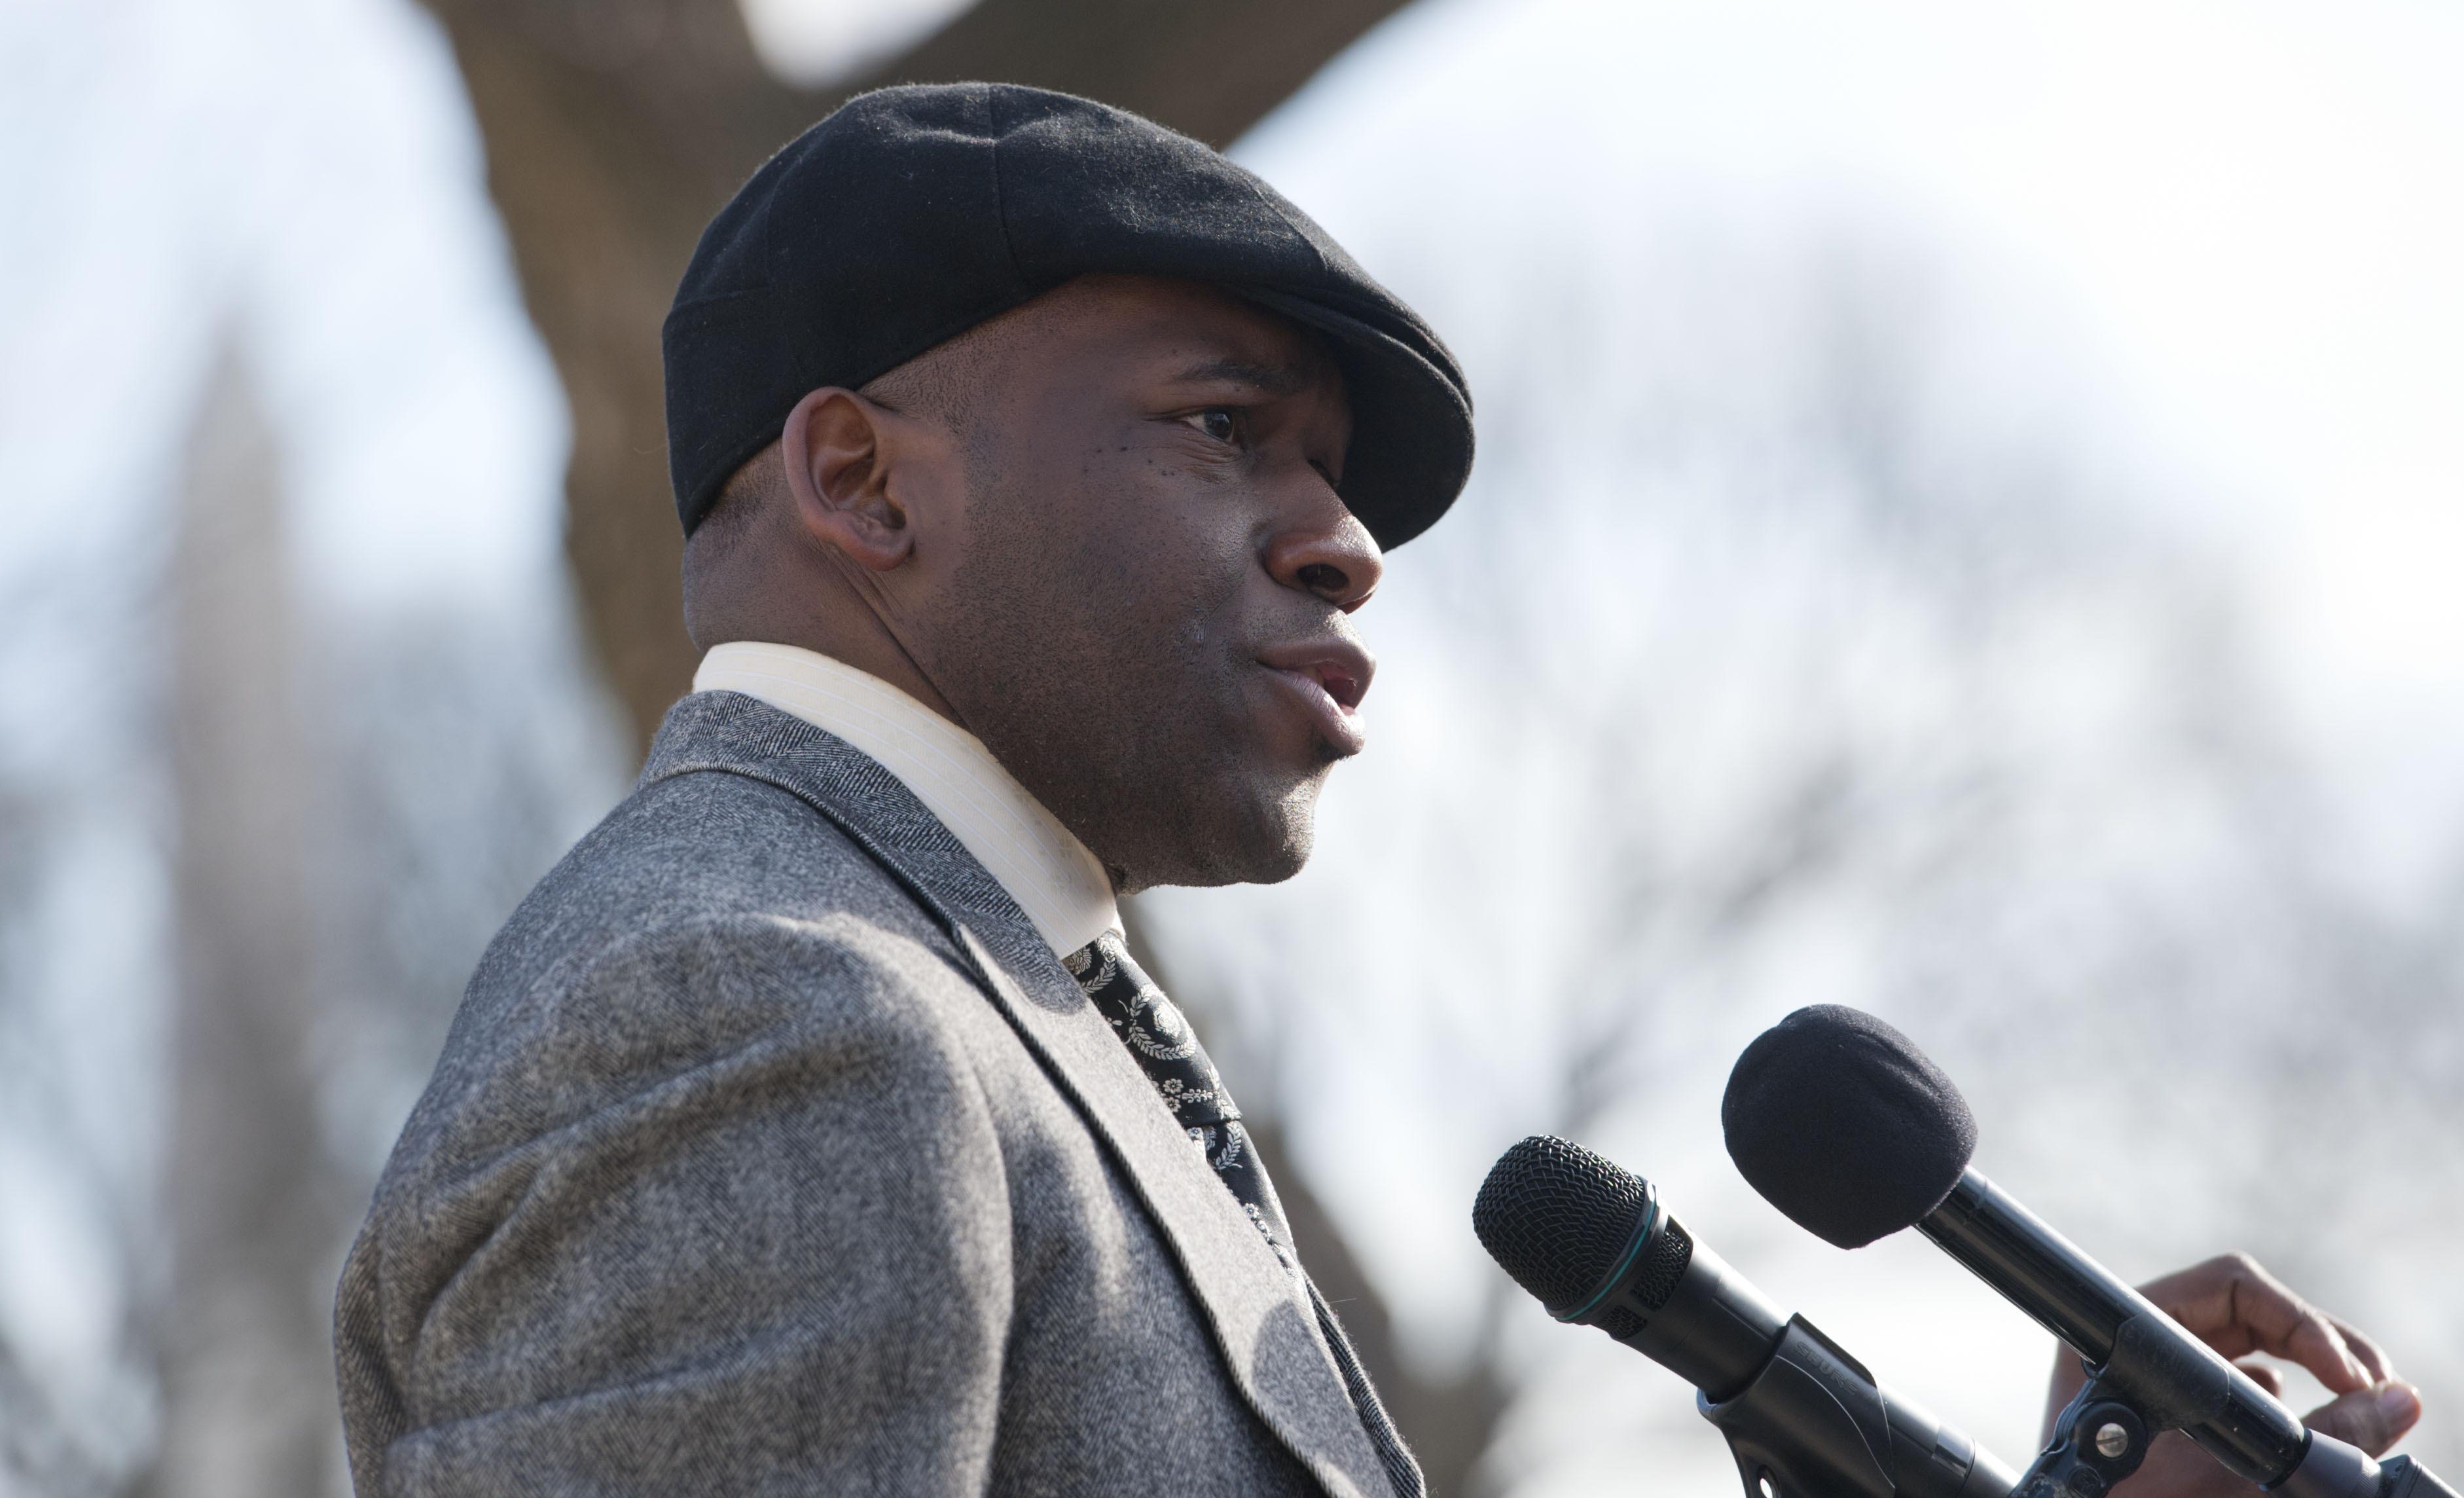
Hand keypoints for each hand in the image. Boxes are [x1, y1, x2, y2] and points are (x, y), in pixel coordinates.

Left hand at [2042, 1253, 2421, 1497]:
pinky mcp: (2171, 1411)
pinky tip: (2308, 1421)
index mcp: (2124, 1340)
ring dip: (2308, 1364)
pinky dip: (2281, 1396)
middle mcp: (2134, 1346)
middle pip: (2245, 1309)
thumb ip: (2319, 1438)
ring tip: (2362, 1399)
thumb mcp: (2235, 1476)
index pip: (2229, 1286)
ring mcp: (2152, 1377)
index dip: (2303, 1322)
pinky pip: (2234, 1380)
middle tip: (2377, 1386)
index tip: (2352, 1376)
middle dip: (2320, 1341)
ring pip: (2246, 1344)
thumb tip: (2396, 1400)